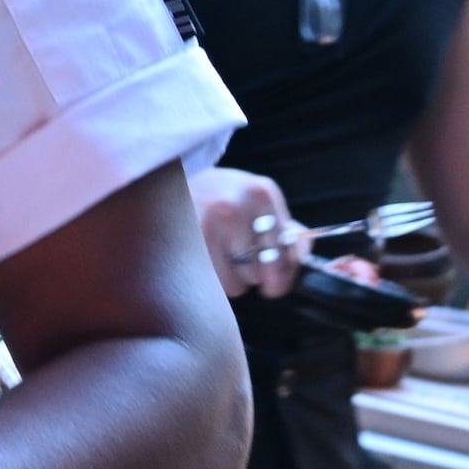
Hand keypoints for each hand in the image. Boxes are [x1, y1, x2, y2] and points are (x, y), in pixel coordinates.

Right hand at [193, 165, 303, 298]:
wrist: (164, 182)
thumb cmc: (214, 196)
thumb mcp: (253, 198)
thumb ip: (284, 226)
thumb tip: (304, 254)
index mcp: (261, 192)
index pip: (289, 251)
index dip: (285, 271)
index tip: (276, 278)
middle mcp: (236, 206)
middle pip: (266, 271)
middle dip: (258, 274)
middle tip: (242, 264)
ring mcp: (208, 225)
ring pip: (239, 284)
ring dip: (232, 279)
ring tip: (218, 256)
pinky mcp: (186, 245)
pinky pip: (213, 285)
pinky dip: (212, 282)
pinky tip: (205, 262)